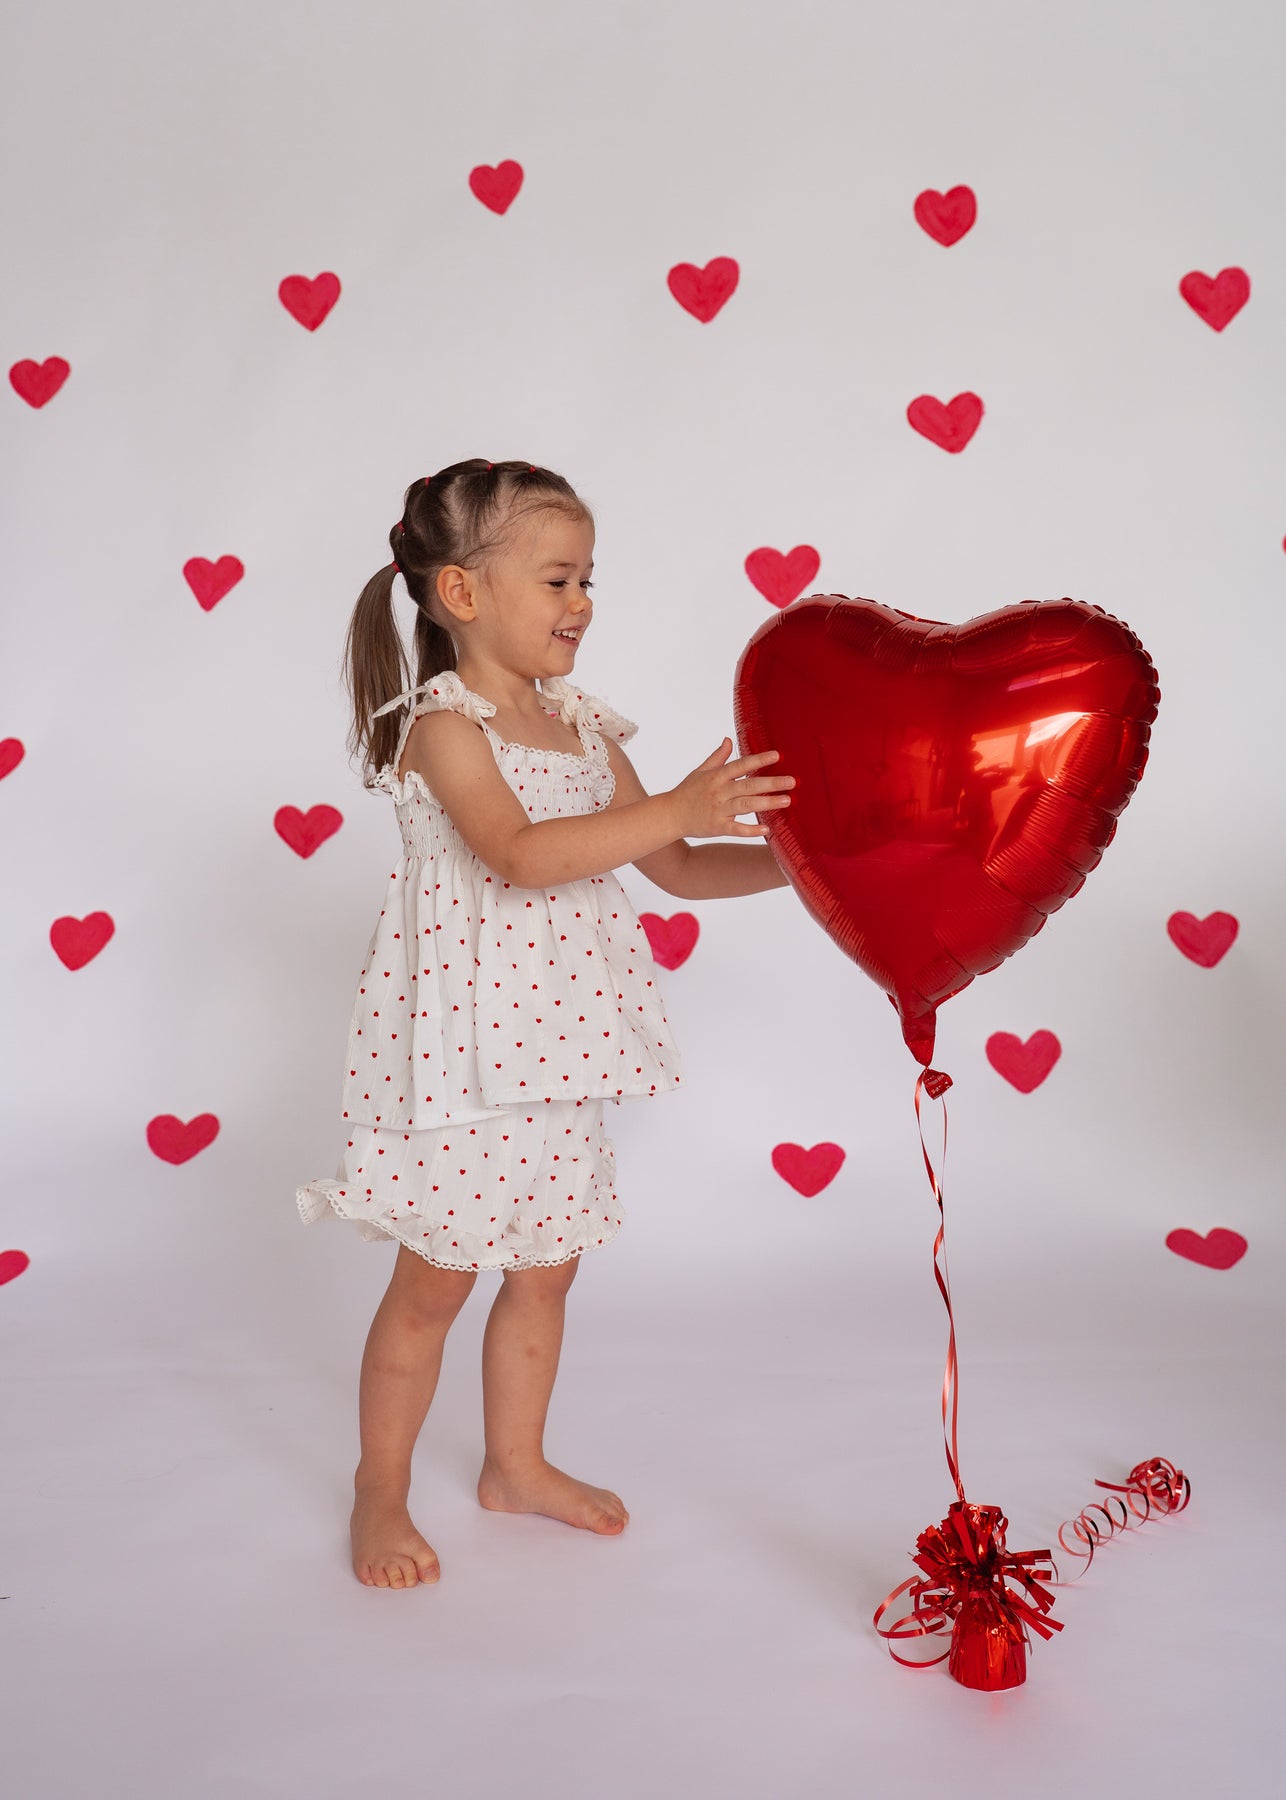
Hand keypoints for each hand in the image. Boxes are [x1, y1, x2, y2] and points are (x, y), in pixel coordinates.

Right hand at [666, 739, 794, 838]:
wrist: (670, 815)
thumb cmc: (687, 792)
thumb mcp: (701, 771)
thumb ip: (718, 757)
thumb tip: (729, 739)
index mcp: (716, 776)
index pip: (740, 765)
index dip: (758, 760)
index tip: (776, 756)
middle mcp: (718, 792)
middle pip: (748, 785)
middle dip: (770, 783)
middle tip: (792, 781)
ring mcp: (718, 810)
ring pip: (746, 805)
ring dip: (767, 803)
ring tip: (786, 800)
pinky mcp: (717, 827)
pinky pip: (736, 828)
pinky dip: (751, 830)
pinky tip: (767, 829)